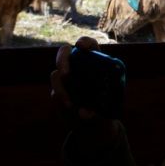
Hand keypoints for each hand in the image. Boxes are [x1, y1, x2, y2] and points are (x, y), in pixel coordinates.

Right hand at [51, 37, 119, 151]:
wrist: (95, 123)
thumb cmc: (107, 108)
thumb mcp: (110, 105)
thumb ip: (97, 109)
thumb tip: (83, 114)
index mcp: (95, 60)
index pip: (89, 44)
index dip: (84, 42)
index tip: (80, 46)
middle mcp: (78, 65)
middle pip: (64, 52)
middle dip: (62, 60)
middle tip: (66, 74)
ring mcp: (66, 79)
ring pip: (56, 75)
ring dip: (60, 88)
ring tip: (71, 105)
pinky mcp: (58, 92)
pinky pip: (54, 93)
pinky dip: (61, 101)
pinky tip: (71, 110)